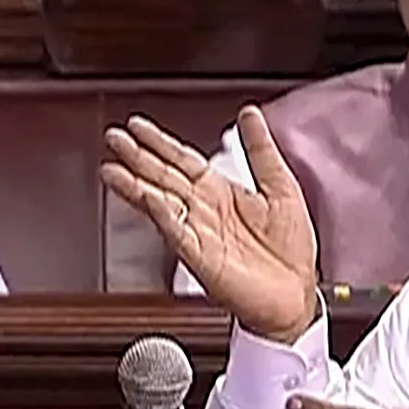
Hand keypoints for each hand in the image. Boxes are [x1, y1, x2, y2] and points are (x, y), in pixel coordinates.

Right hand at [100, 108, 317, 341]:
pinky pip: (177, 232)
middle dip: (138, 157)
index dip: (160, 142)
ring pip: (160, 203)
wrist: (296, 293)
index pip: (183, 160)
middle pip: (164, 177)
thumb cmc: (290, 249)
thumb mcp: (281, 187)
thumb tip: (250, 114)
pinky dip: (163, 215)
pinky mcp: (200, 256)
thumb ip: (261, 150)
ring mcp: (199, 232)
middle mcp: (205, 210)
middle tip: (114, 138)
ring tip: (112, 170)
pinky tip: (149, 199)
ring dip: (135, 186)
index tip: (137, 126)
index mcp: (222, 192)